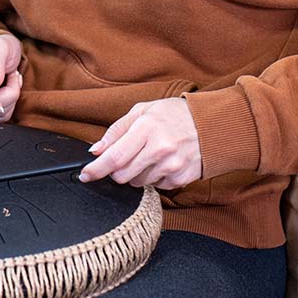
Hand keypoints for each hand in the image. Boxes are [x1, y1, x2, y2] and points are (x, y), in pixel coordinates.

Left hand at [79, 97, 201, 189]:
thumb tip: (95, 150)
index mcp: (147, 129)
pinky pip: (155, 186)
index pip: (115, 157)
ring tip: (149, 155)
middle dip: (116, 170)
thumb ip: (116, 131)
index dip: (96, 169)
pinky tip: (162, 162)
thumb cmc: (174, 115)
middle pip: (122, 175)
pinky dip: (153, 177)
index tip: (85, 175)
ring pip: (137, 183)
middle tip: (125, 157)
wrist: (212, 125)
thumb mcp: (143, 111)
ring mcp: (172, 166)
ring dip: (135, 173)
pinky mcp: (181, 179)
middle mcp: (160, 149)